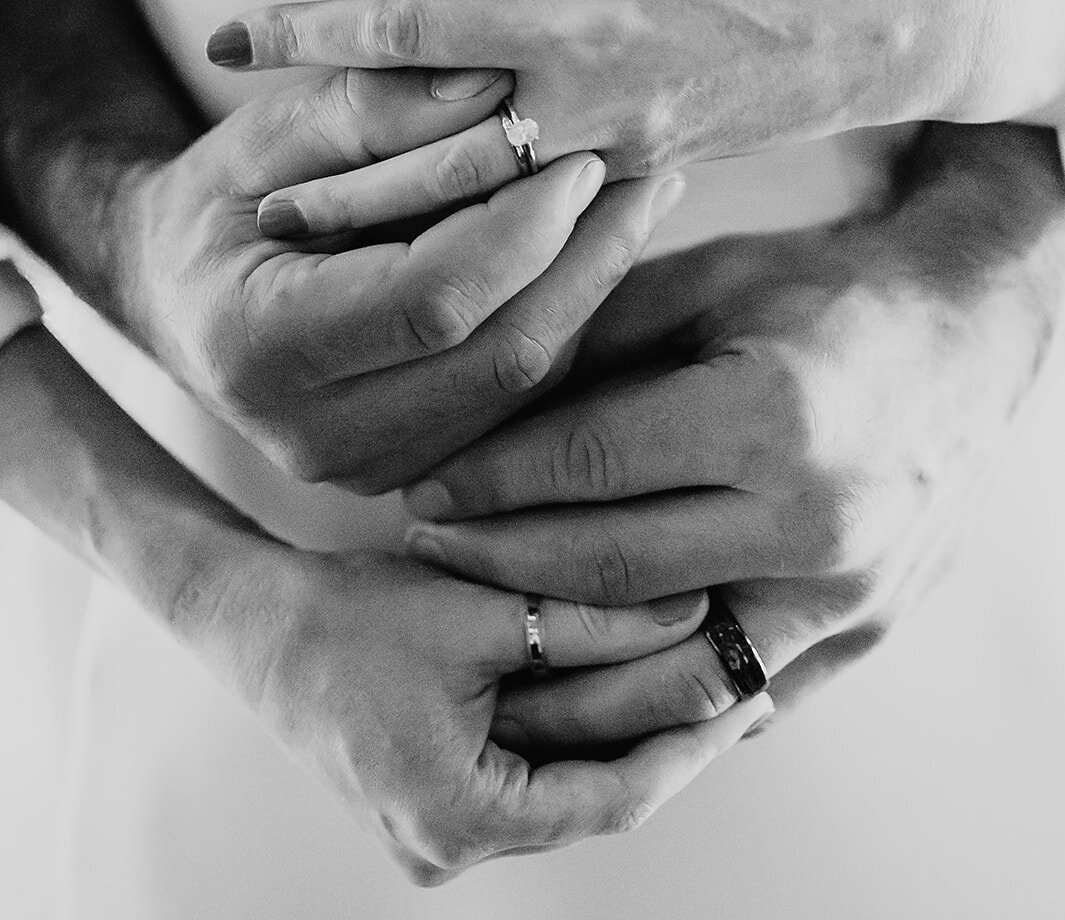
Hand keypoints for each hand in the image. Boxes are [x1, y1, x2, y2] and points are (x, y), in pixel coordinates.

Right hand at [114, 66, 681, 489]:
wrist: (180, 295)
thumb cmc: (219, 201)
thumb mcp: (261, 135)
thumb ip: (366, 109)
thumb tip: (491, 88)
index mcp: (259, 348)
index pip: (431, 300)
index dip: (522, 228)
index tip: (584, 155)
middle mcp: (314, 434)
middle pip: (501, 352)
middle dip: (587, 254)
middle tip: (645, 169)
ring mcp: (370, 467)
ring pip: (527, 380)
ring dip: (593, 283)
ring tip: (639, 194)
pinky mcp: (417, 465)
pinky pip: (521, 391)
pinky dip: (566, 313)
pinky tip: (596, 244)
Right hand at [182, 538, 769, 884]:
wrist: (255, 625)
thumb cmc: (349, 617)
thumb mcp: (480, 611)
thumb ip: (588, 618)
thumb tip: (694, 613)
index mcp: (459, 820)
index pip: (613, 798)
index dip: (689, 747)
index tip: (747, 701)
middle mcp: (449, 848)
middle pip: (591, 798)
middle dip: (666, 738)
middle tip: (740, 687)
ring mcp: (437, 834)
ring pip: (563, 787)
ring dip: (622, 734)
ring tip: (696, 680)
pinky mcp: (432, 804)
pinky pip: (528, 776)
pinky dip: (574, 733)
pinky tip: (618, 687)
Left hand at [209, 0, 993, 175]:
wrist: (889, 11)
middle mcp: (577, 21)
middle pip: (402, 38)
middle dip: (299, 42)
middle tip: (222, 44)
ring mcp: (603, 103)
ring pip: (443, 141)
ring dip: (344, 157)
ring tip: (268, 180)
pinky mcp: (630, 159)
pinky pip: (518, 190)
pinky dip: (441, 208)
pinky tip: (382, 223)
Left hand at [402, 124, 1064, 750]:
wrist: (965, 340)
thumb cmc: (828, 292)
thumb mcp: (711, 279)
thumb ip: (598, 334)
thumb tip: (486, 396)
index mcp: (770, 418)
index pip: (590, 466)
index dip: (490, 479)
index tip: (422, 488)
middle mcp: (811, 521)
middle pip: (611, 569)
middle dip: (498, 564)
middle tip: (425, 553)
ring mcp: (841, 595)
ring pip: (665, 663)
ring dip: (561, 663)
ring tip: (481, 638)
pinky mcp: (857, 636)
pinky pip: (736, 698)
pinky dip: (650, 703)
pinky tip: (583, 689)